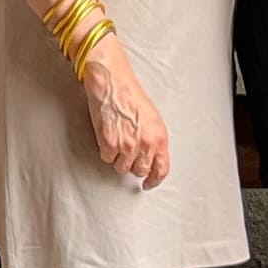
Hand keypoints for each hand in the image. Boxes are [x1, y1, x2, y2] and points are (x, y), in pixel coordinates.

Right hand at [79, 33, 170, 187]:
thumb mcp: (152, 118)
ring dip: (118, 158)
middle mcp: (145, 144)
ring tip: (117, 140)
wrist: (113, 83)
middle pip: (139, 171)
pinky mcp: (110, 144)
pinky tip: (107, 135)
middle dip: (133, 165)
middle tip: (127, 153)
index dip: (154, 180)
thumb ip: (154, 140)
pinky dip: (105, 150)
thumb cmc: (130, 95)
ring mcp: (127, 145)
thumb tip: (151, 157)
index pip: (161, 169)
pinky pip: (107, 158)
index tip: (149, 184)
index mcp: (159, 137)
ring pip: (122, 167)